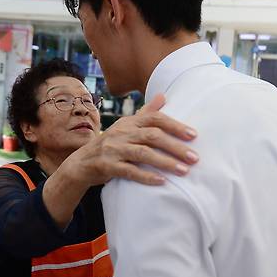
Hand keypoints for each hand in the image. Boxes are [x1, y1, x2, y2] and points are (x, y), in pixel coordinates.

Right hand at [65, 93, 198, 185]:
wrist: (81, 163)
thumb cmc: (111, 144)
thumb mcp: (126, 126)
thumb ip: (145, 113)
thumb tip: (163, 95)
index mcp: (129, 122)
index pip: (155, 118)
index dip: (175, 126)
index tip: (194, 135)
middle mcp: (122, 133)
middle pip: (152, 136)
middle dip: (175, 146)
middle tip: (194, 158)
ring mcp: (114, 149)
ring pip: (143, 153)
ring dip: (165, 162)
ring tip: (184, 171)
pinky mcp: (108, 166)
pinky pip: (129, 171)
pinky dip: (146, 176)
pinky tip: (162, 181)